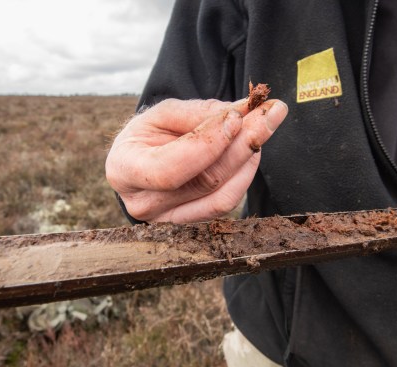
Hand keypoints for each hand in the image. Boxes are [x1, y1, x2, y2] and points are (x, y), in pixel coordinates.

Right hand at [105, 98, 287, 222]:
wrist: (143, 160)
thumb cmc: (149, 134)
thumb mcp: (163, 114)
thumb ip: (200, 113)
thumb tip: (244, 111)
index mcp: (124, 170)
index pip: (169, 169)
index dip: (207, 144)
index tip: (236, 116)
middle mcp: (142, 204)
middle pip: (204, 181)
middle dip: (242, 143)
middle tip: (271, 113)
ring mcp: (167, 221)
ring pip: (222, 196)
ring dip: (250, 158)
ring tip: (264, 124)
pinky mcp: (191, 225)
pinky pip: (226, 204)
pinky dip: (245, 174)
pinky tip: (252, 149)